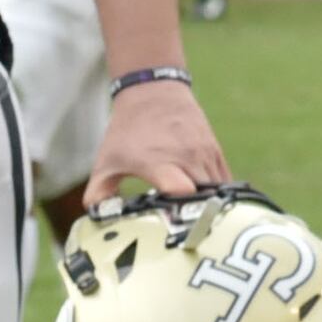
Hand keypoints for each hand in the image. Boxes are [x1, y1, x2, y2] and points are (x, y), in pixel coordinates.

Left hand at [82, 78, 225, 208]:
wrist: (153, 92)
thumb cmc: (127, 131)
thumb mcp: (106, 161)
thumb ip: (98, 194)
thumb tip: (96, 220)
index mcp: (157, 162)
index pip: (180, 189)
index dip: (180, 208)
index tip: (174, 220)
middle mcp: (185, 157)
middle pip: (203, 198)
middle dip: (194, 217)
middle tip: (182, 230)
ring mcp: (204, 153)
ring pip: (217, 191)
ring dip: (207, 207)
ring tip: (192, 219)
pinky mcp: (215, 151)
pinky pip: (224, 182)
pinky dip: (217, 195)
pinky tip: (204, 204)